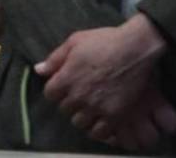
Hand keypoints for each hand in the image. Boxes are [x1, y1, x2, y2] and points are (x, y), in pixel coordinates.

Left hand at [37, 14, 175, 145]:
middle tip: (79, 96)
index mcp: (66, 78)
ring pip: (80, 123)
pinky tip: (101, 120)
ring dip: (83, 116)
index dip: (56, 90)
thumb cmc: (104, 42)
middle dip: (69, 103)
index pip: (50, 95)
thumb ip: (55, 59)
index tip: (64, 86)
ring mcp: (97, 108)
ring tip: (90, 108)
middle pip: (65, 109)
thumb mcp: (74, 42)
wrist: (136, 50)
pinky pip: (100, 132)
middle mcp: (78, 96)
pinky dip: (98, 129)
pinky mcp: (115, 116)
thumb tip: (38, 70)